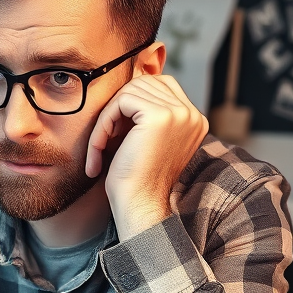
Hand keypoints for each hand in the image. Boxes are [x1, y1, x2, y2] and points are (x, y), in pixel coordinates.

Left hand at [86, 72, 207, 240]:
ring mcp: (179, 113)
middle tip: (103, 141)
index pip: (158, 86)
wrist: (138, 208)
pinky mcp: (159, 116)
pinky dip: (102, 125)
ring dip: (106, 120)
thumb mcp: (146, 141)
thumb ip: (146, 114)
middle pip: (143, 84)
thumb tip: (128, 85)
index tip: (115, 136)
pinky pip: (119, 102)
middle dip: (116, 110)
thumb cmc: (136, 181)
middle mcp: (192, 114)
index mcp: (194, 120)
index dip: (130, 104)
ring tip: (99, 149)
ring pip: (129, 92)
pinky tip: (98, 151)